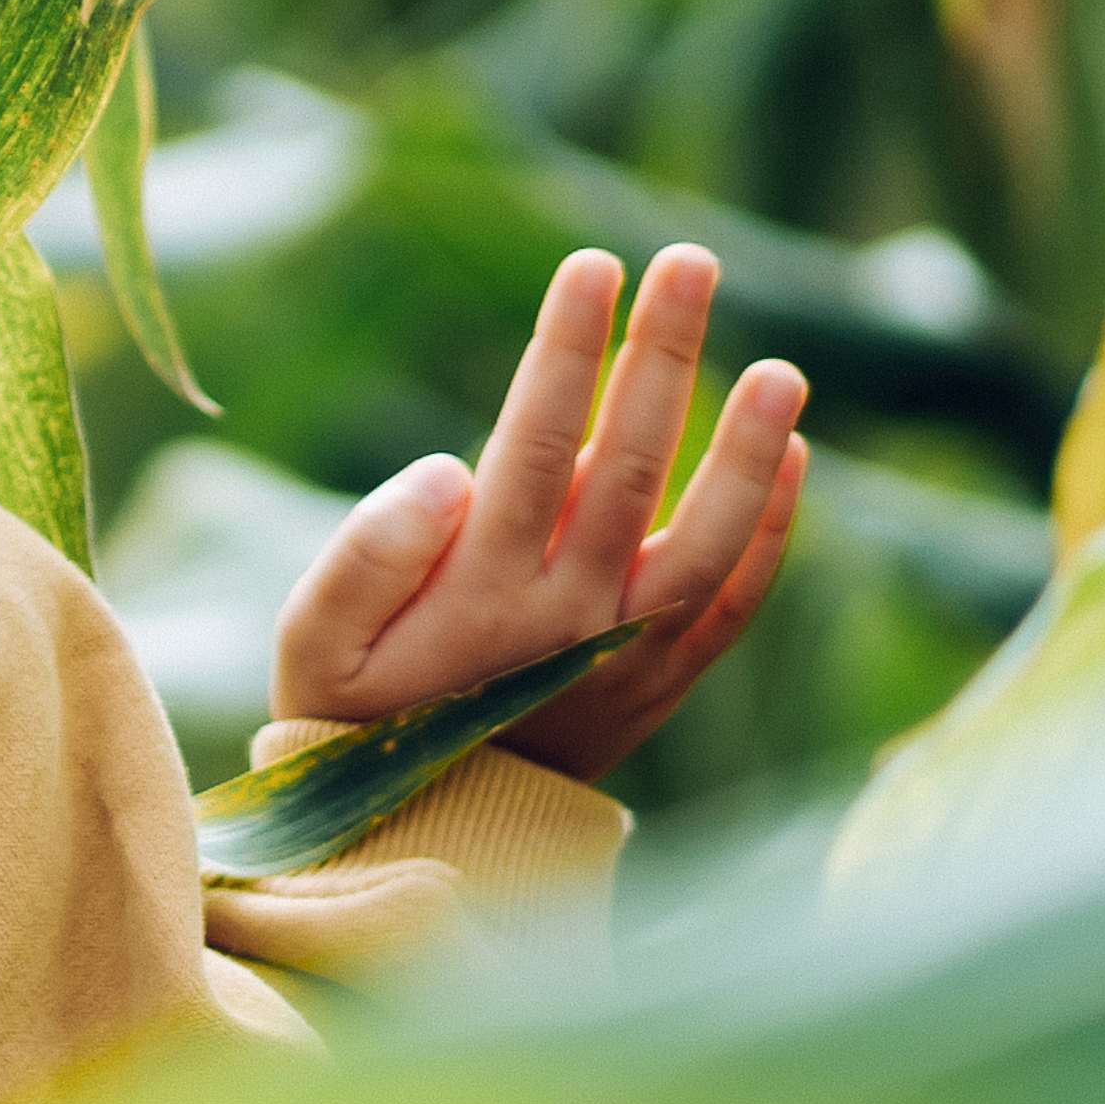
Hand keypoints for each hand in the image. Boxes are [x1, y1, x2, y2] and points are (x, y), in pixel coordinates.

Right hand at [272, 243, 809, 780]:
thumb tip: (449, 472)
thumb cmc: (351, 718)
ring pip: (704, 540)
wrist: (420, 842)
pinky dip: (767, 535)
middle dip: (662, 356)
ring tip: (783, 368)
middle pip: (630, 465)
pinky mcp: (659, 682)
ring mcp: (625, 652)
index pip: (536, 444)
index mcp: (479, 592)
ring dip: (746, 450)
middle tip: (689, 261)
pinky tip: (790, 458)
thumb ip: (367, 555)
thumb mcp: (314, 644)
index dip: (566, 351)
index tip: (590, 268)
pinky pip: (730, 605)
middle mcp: (568, 618)